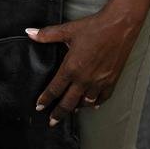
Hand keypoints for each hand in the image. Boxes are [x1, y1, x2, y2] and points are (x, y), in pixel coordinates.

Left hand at [28, 9, 142, 125]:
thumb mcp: (68, 30)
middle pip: (68, 103)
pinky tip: (93, 104)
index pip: (54, 89)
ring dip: (77, 108)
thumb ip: (47, 34)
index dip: (45, 99)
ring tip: (72, 111)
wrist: (120, 26)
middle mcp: (84, 79)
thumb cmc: (94, 27)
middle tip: (52, 122)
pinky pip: (102, 98)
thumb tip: (29, 33)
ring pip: (85, 103)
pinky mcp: (112, 80)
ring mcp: (99, 82)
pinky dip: (96, 103)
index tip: (39, 107)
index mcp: (71, 68)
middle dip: (58, 114)